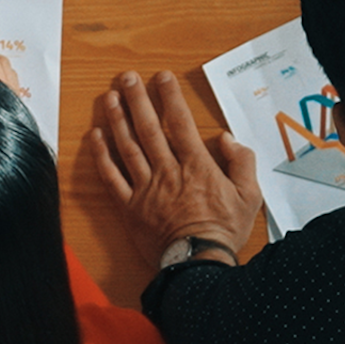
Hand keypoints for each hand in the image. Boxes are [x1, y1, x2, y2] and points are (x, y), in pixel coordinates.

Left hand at [85, 70, 262, 269]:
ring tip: (109, 97)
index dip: (170, 97)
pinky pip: (111, 177)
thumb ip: (241, 163)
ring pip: (127, 147)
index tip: (162, 78)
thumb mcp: (249, 197)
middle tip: (127, 78)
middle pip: (148, 128)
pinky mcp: (130, 207)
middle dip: (137, 99)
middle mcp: (167, 171)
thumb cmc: (223, 232)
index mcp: (195, 166)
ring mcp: (145, 189)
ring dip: (117, 119)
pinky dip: (101, 156)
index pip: (180, 123)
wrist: (198, 266)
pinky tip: (95, 136)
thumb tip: (228, 138)